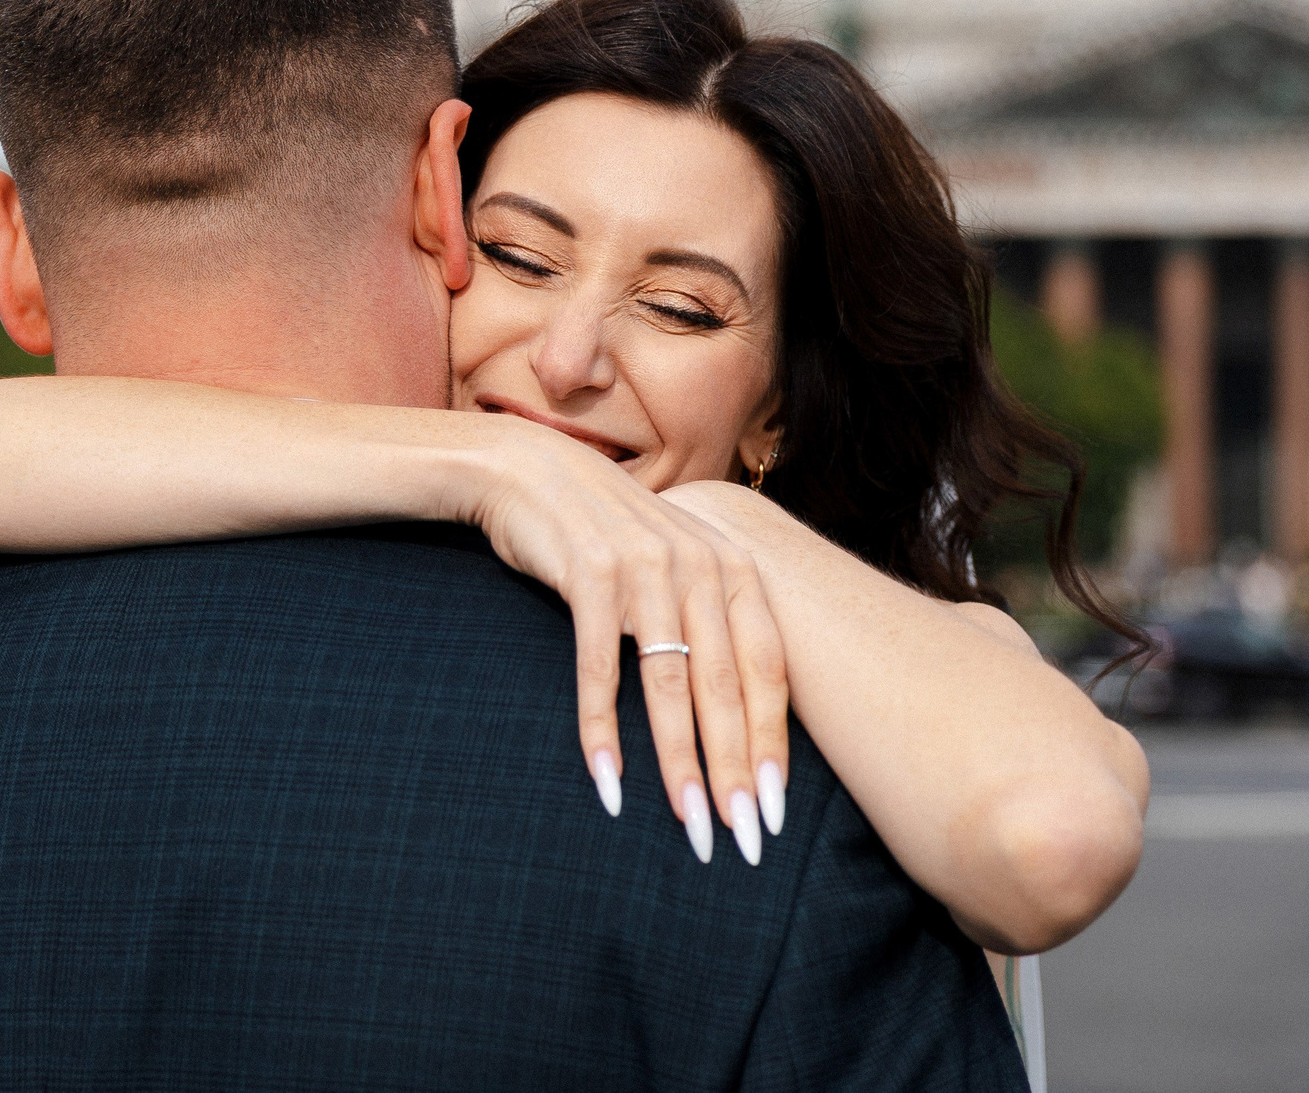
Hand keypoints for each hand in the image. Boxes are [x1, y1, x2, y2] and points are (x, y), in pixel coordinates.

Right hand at [465, 419, 790, 864]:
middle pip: (726, 688)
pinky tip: (608, 781)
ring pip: (670, 686)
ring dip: (679, 763)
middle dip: (735, 771)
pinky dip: (604, 729)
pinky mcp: (590, 575)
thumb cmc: (610, 535)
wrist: (531, 471)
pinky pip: (600, 668)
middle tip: (743, 838)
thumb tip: (748, 709)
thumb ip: (714, 618)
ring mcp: (645, 568)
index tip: (777, 810)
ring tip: (688, 825)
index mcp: (732, 567)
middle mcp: (699, 565)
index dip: (775, 742)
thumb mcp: (676, 566)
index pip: (769, 670)